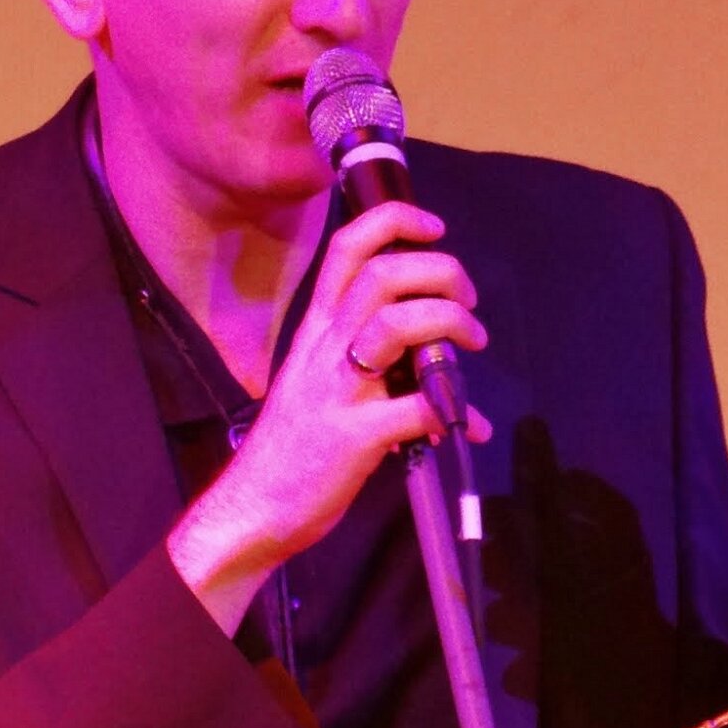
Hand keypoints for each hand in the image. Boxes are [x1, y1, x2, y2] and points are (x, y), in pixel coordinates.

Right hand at [168, 202, 489, 633]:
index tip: (434, 227)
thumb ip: (366, 357)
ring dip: (450, 324)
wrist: (254, 506)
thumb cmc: (292, 443)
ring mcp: (338, 391)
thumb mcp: (315, 380)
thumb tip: (431, 352)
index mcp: (316, 330)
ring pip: (398, 325)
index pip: (347, 249)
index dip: (394, 222)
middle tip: (467, 299)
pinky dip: (451, 409)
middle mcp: (324, 348)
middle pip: (384, 275)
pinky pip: (415, 406)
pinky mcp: (353, 437)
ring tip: (473, 343)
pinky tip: (465, 423)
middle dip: (440, 273)